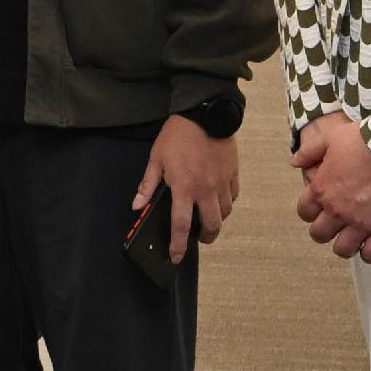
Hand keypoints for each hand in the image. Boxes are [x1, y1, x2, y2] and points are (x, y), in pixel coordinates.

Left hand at [134, 116, 237, 263]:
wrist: (205, 113)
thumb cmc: (178, 135)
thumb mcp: (156, 158)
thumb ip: (148, 185)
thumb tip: (137, 206)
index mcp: (184, 188)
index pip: (181, 226)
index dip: (178, 245)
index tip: (176, 257)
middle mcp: (206, 189)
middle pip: (212, 225)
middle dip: (206, 237)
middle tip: (199, 238)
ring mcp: (222, 182)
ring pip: (226, 213)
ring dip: (217, 220)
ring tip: (208, 218)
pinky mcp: (233, 173)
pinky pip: (233, 196)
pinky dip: (226, 202)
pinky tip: (218, 199)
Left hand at [293, 113, 370, 263]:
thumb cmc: (366, 140)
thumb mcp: (331, 138)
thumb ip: (309, 152)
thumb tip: (294, 162)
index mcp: (321, 189)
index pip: (305, 212)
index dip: (312, 213)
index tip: (321, 210)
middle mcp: (336, 210)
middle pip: (320, 234)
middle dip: (327, 232)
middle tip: (337, 227)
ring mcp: (360, 222)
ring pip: (343, 248)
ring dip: (347, 245)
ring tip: (355, 239)